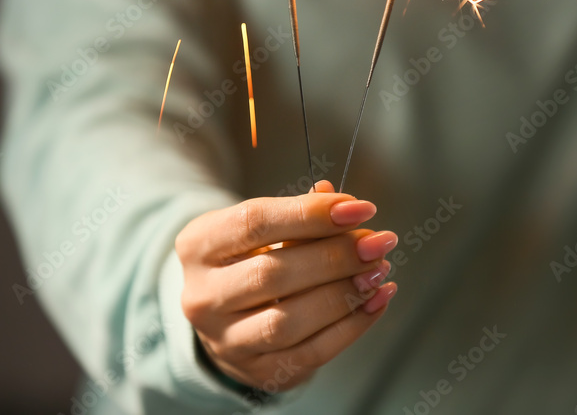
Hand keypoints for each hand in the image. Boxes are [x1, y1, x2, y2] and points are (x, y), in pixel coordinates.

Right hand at [175, 180, 397, 390]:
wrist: (228, 319)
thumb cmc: (250, 261)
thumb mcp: (261, 230)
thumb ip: (301, 216)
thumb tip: (347, 206)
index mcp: (198, 245)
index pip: (255, 223)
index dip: (312, 214)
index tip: (359, 209)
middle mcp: (203, 296)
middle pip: (273, 273)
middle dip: (335, 256)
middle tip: (377, 243)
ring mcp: (226, 340)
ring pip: (291, 320)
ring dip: (344, 293)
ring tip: (378, 271)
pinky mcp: (258, 370)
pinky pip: (312, 351)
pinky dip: (352, 325)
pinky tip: (376, 300)